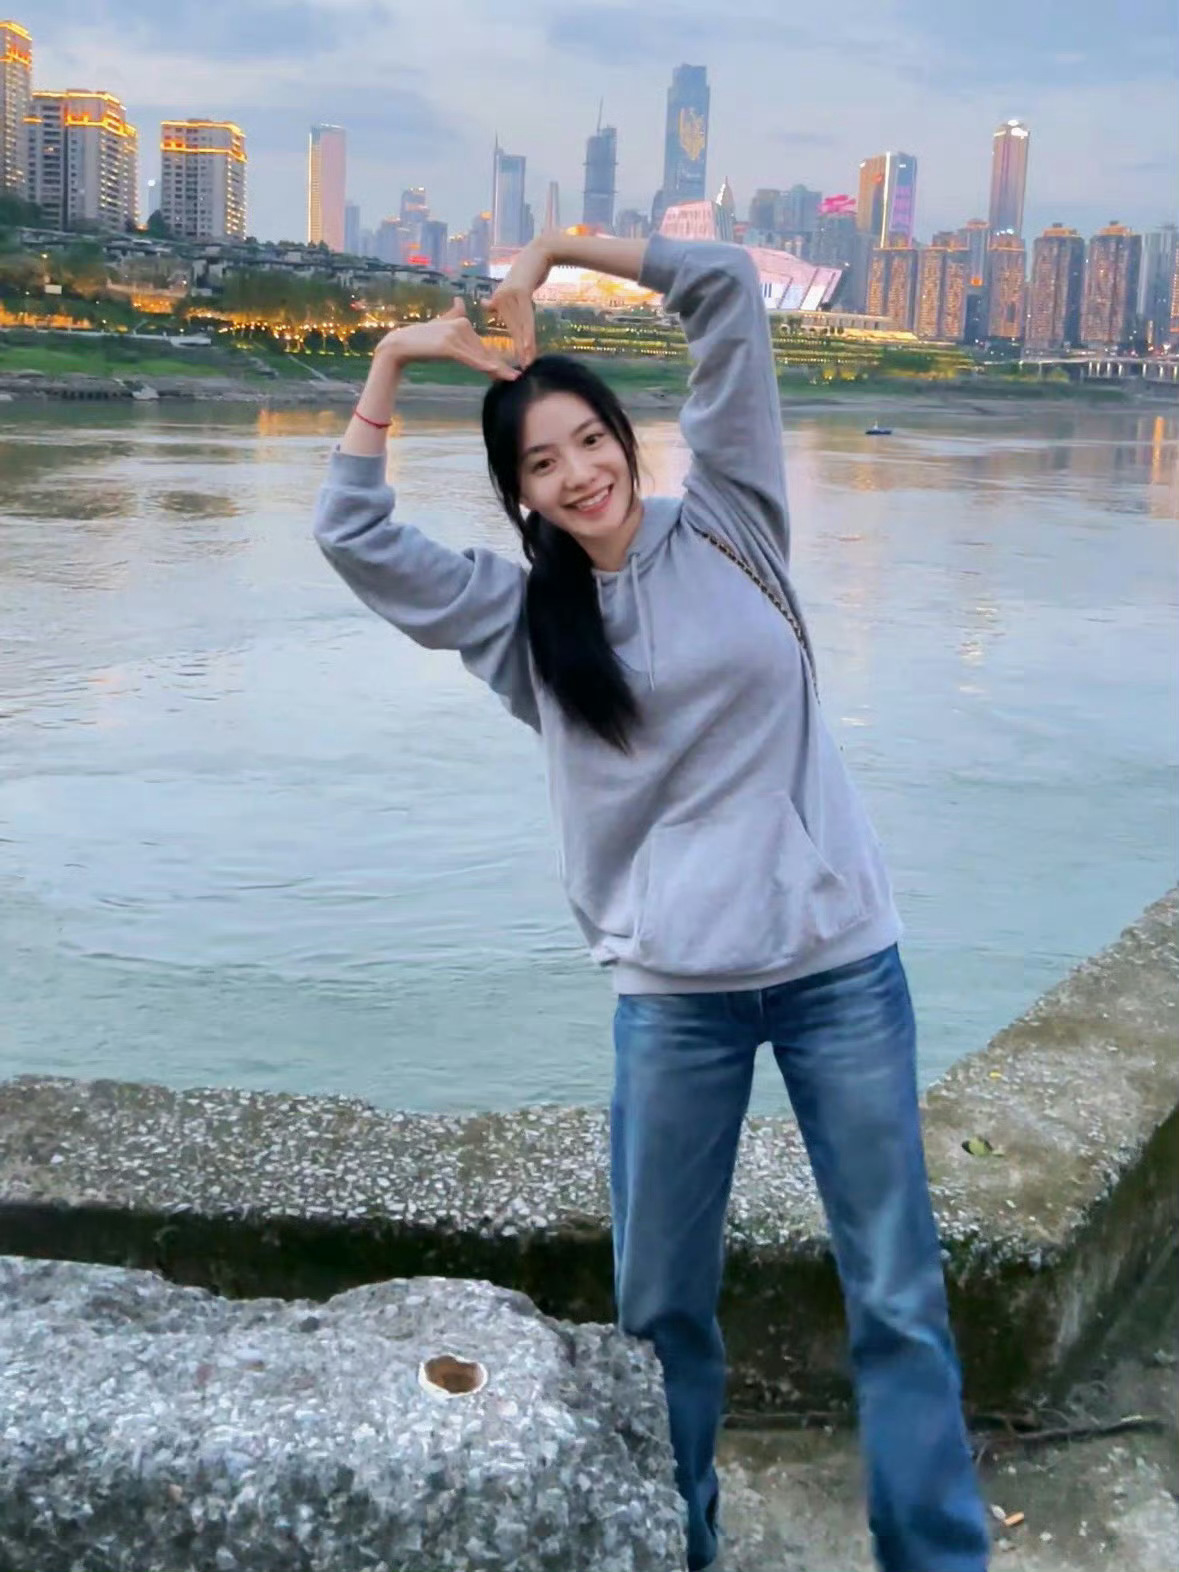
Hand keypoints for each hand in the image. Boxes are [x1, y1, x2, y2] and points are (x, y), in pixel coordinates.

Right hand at [376, 298, 518, 380]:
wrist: (400, 345)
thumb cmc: (419, 339)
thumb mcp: (439, 325)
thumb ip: (452, 314)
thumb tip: (460, 300)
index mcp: (461, 321)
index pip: (481, 344)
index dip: (494, 359)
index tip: (508, 371)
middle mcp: (461, 325)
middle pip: (483, 351)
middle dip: (499, 366)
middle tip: (515, 378)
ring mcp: (455, 334)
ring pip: (479, 356)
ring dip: (497, 369)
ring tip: (511, 378)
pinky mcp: (449, 345)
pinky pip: (470, 358)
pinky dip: (484, 365)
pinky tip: (496, 372)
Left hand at [488, 239, 553, 367]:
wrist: (538, 253)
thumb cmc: (527, 272)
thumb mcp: (511, 287)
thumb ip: (499, 299)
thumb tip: (485, 305)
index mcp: (497, 301)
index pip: (506, 329)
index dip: (511, 345)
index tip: (512, 361)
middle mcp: (500, 299)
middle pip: (511, 330)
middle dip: (518, 350)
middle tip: (520, 368)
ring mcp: (510, 295)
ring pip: (519, 326)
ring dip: (524, 346)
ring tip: (527, 362)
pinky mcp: (521, 293)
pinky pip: (526, 317)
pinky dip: (528, 332)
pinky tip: (529, 345)